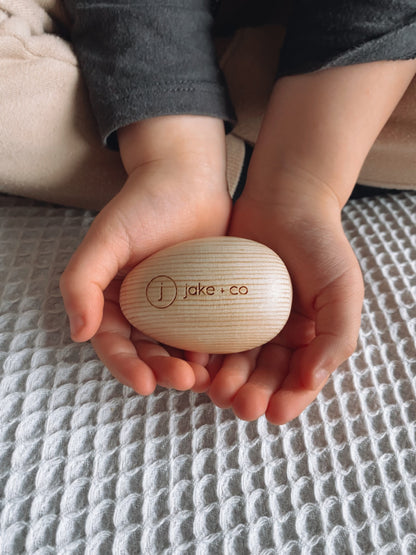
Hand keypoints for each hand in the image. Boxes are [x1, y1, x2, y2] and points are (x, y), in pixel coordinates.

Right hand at [60, 116, 230, 393]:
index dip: (126, 367)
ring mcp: (175, 308)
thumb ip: (81, 281)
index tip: (145, 384)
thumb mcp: (106, 238)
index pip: (113, 343)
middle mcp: (142, 309)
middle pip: (149, 353)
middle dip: (163, 372)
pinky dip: (213, 350)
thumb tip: (79, 332)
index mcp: (112, 300)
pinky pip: (208, 332)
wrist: (188, 180)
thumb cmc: (143, 204)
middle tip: (186, 380)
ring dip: (190, 369)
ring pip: (179, 350)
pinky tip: (225, 358)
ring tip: (206, 378)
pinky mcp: (204, 301)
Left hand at [209, 59, 415, 423]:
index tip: (273, 413)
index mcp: (309, 336)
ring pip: (235, 360)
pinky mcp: (219, 304)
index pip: (300, 378)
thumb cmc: (320, 244)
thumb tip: (312, 380)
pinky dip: (204, 350)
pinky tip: (197, 361)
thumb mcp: (341, 289)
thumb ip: (338, 336)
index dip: (288, 399)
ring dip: (226, 379)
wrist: (284, 200)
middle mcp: (277, 334)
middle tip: (240, 405)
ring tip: (216, 389)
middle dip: (252, 394)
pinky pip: (210, 333)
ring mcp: (247, 320)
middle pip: (264, 375)